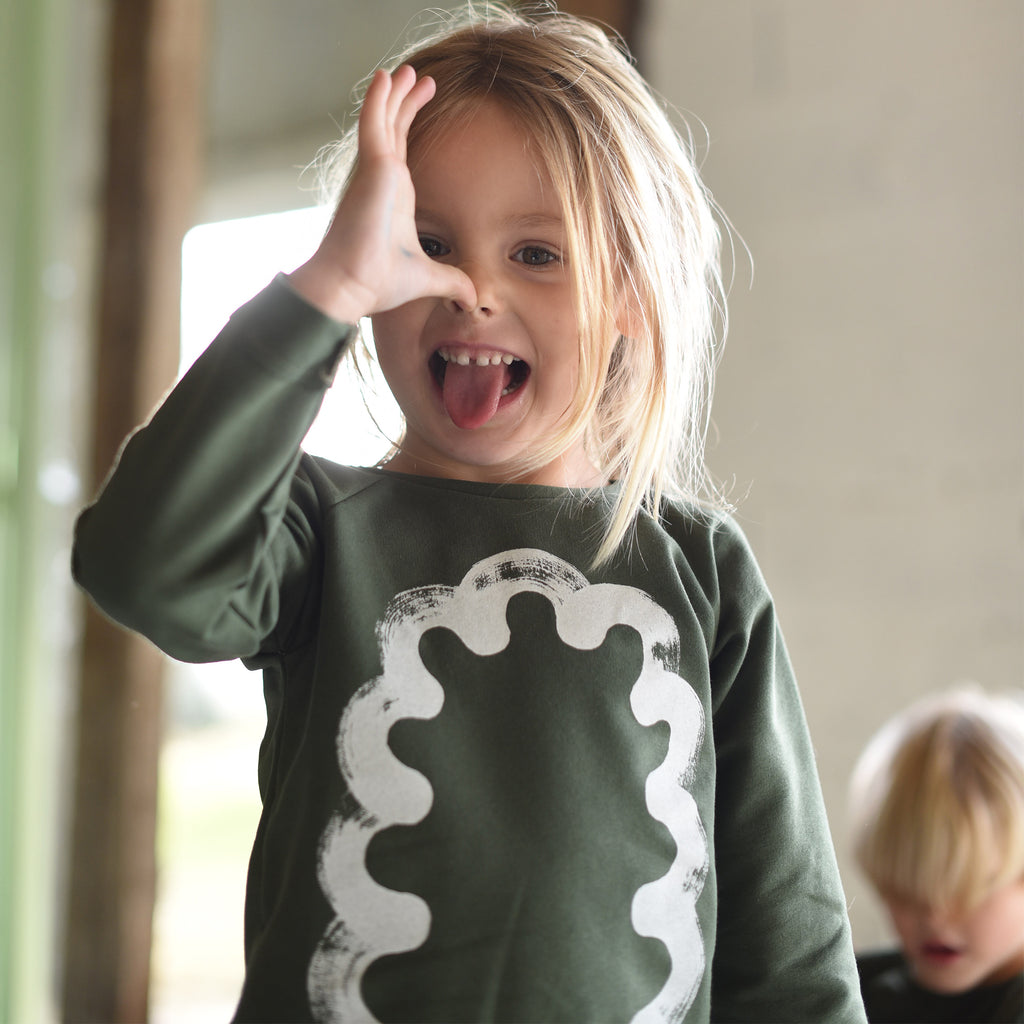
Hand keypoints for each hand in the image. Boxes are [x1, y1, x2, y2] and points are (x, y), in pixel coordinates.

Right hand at [288, 65, 476, 321]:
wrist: (351, 285)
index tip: (422, 104)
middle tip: (419, 77)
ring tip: (407, 69)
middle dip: (406, 103)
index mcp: (394, 199)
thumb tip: (473, 299)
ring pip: (385, 120)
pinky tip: (386, 76)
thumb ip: (453, 282)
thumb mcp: (428, 278)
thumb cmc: (378, 283)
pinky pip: (373, 123)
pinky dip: (378, 99)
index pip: (401, 152)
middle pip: (394, 130)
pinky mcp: (371, 168)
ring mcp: (375, 172)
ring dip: (395, 93)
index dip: (410, 126)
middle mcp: (383, 181)